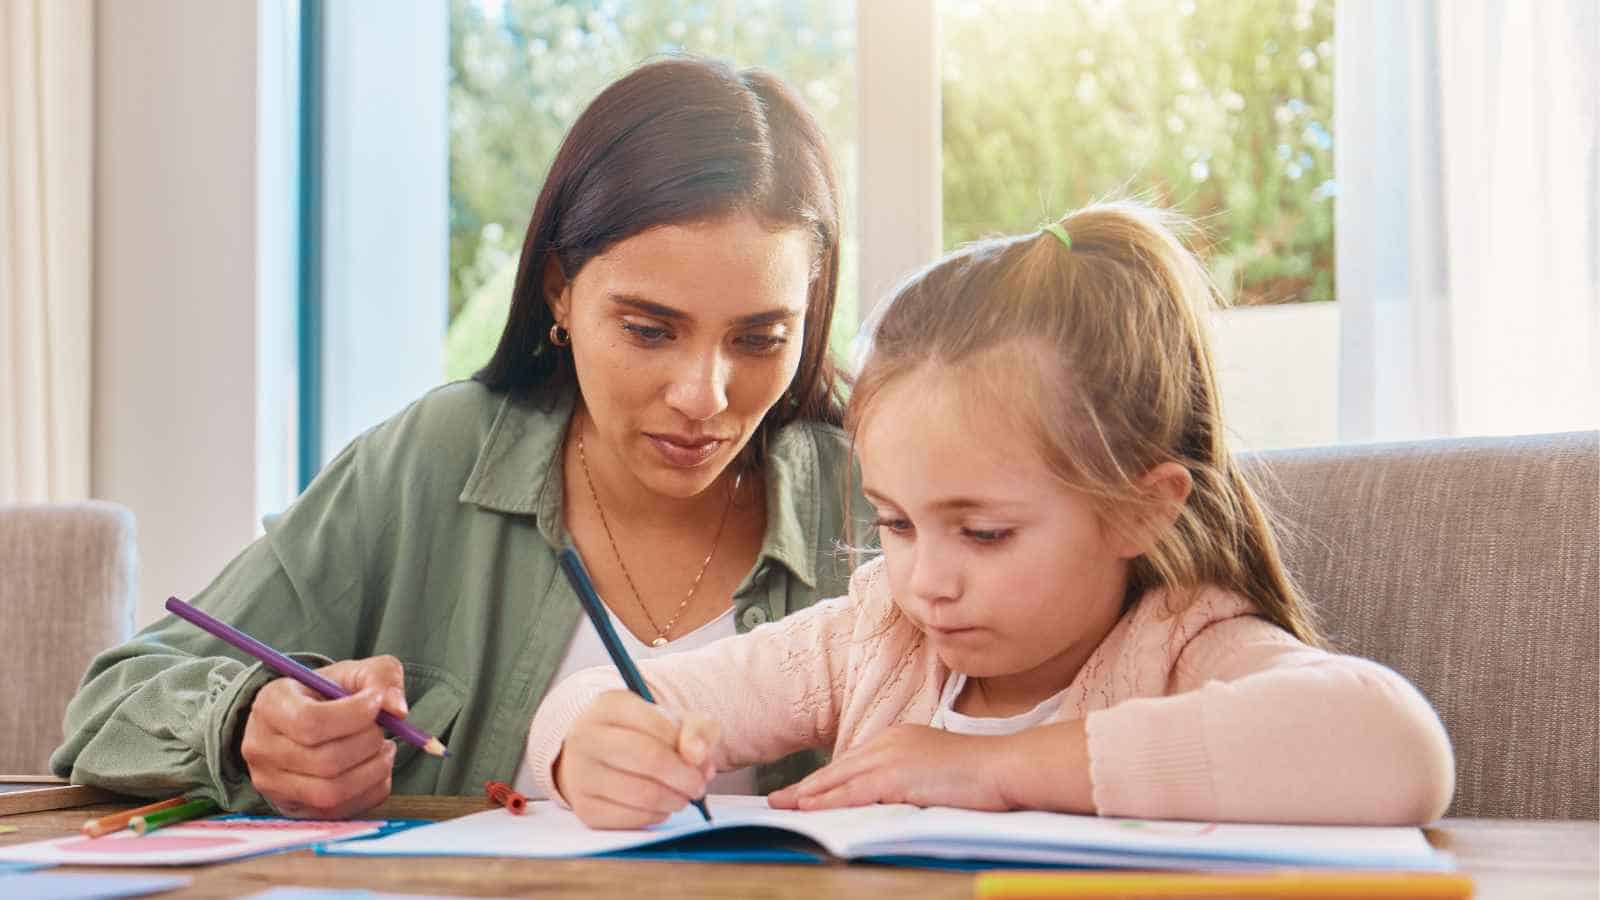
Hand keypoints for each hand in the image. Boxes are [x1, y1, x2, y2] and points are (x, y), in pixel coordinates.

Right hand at [241, 655, 406, 818]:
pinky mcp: (293, 810)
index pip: (310, 721)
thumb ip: (380, 677)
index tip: (375, 703)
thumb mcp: (352, 672)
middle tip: (382, 728)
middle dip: (368, 743)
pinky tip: (375, 767)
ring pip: (332, 792)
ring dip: (373, 770)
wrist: (299, 724)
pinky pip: (340, 812)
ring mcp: (273, 785)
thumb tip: (397, 710)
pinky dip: (371, 790)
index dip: (354, 715)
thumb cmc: (326, 695)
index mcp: (270, 706)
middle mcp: (262, 749)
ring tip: (384, 748)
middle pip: (325, 761)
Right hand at [553, 690, 717, 828]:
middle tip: (698, 785)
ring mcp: (580, 774)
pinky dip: (656, 816)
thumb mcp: (673, 720)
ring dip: (674, 800)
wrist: (602, 758)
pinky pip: (630, 819)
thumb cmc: (644, 736)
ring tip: (684, 796)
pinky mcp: (584, 808)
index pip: (658, 725)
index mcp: (609, 706)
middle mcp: (586, 737)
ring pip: (641, 794)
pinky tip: (661, 807)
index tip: (701, 759)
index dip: (688, 746)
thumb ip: (697, 729)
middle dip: (685, 777)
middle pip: (649, 759)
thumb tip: (696, 755)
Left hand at [768, 724, 1010, 811]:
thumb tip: (885, 801)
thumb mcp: (933, 772)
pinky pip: (854, 792)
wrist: (1004, 766)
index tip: (802, 791)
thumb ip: (906, 781)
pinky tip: (810, 809)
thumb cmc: (980, 774)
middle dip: (806, 787)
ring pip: (840, 780)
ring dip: (808, 795)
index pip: (852, 762)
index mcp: (898, 738)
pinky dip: (829, 802)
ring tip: (783, 806)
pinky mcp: (898, 775)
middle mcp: (889, 741)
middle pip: (838, 768)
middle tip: (777, 799)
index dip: (824, 779)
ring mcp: (892, 756)